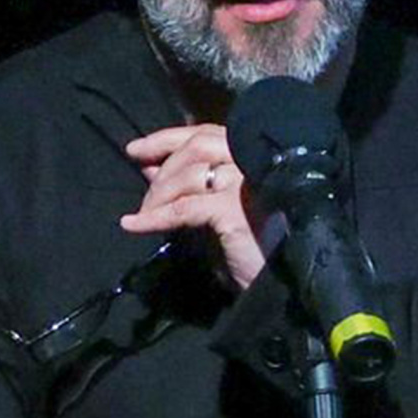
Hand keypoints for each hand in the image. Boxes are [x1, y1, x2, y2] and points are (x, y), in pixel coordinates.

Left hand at [123, 125, 264, 289]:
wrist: (283, 282)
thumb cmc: (257, 249)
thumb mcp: (219, 212)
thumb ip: (192, 188)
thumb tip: (151, 169)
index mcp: (254, 158)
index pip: (208, 134)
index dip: (170, 138)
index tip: (138, 148)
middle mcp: (252, 162)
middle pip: (197, 145)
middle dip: (161, 156)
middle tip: (136, 172)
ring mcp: (245, 182)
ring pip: (189, 174)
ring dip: (158, 193)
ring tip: (143, 212)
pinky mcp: (234, 209)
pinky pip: (183, 208)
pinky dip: (153, 217)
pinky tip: (134, 224)